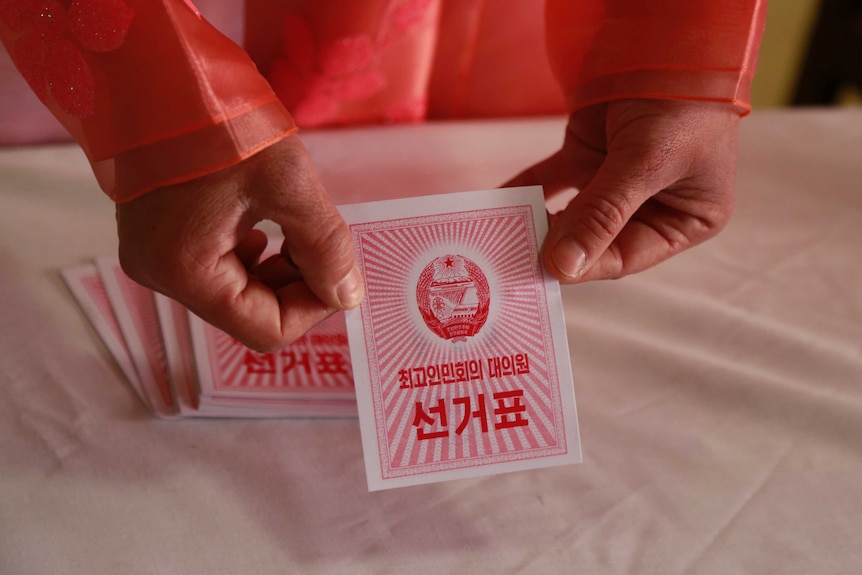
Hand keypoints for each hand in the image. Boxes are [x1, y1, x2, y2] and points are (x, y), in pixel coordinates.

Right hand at [115, 134, 363, 352]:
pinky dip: (251, 253)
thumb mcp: (287, 182)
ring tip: (293, 224)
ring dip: (277, 269)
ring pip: (236, 292)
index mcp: (186, 271)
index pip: (266, 331)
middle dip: (296, 285)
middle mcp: (161, 276)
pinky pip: (215, 268)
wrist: (156, 70)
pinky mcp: (157, 238)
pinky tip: (263, 219)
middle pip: (250, 313)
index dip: (312, 308)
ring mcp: (154, 258)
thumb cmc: (218, 119)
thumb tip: (349, 296)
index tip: (338, 272)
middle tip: (319, 242)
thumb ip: (325, 246)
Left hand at [507, 99, 739, 281]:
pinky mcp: (587, 156)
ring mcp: (615, 183)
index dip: (586, 265)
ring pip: (569, 213)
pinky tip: (496, 205)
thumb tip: (564, 266)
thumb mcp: (646, 161)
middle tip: (513, 255)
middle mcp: (650, 207)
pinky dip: (525, 190)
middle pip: (594, 239)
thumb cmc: (681, 102)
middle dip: (554, 246)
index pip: (627, 256)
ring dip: (535, 221)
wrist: (669, 37)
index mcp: (686, 220)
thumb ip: (602, 213)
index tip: (545, 269)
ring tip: (500, 235)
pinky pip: (551, 181)